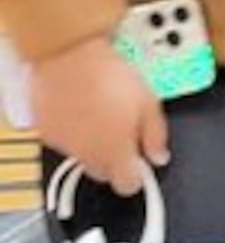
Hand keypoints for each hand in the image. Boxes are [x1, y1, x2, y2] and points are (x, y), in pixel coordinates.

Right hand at [26, 33, 163, 193]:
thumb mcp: (149, 104)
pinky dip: (73, 133)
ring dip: (93, 145)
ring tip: (101, 115)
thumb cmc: (109, 77)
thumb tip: (160, 156)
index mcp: (115, 153)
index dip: (137, 175)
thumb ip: (156, 136)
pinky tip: (81, 111)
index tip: (141, 161)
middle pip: (104, 173)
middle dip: (115, 159)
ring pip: (83, 157)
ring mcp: (63, 145)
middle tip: (124, 134)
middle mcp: (86, 155)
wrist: (69, 57)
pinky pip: (63, 142)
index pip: (128, 185)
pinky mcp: (46, 132)